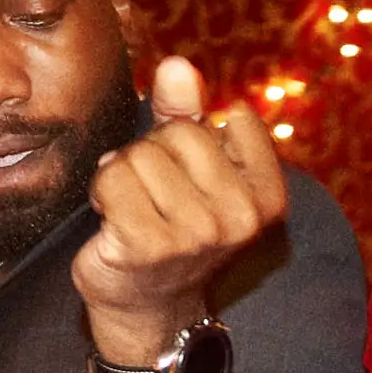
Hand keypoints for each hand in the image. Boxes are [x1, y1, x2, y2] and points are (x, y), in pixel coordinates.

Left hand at [72, 57, 287, 362]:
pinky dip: (103, 191)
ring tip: (135, 209)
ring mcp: (197, 234)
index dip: (201, 137)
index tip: (195, 178)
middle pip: (182, 133)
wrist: (146, 306)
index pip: (233, 118)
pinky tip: (113, 219)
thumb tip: (178, 66)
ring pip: (141, 154)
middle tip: (157, 197)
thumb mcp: (192, 170)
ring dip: (124, 175)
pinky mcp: (148, 244)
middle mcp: (241, 218)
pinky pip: (113, 177)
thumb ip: (188, 116)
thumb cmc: (171, 228)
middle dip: (156, 154)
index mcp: (268, 197)